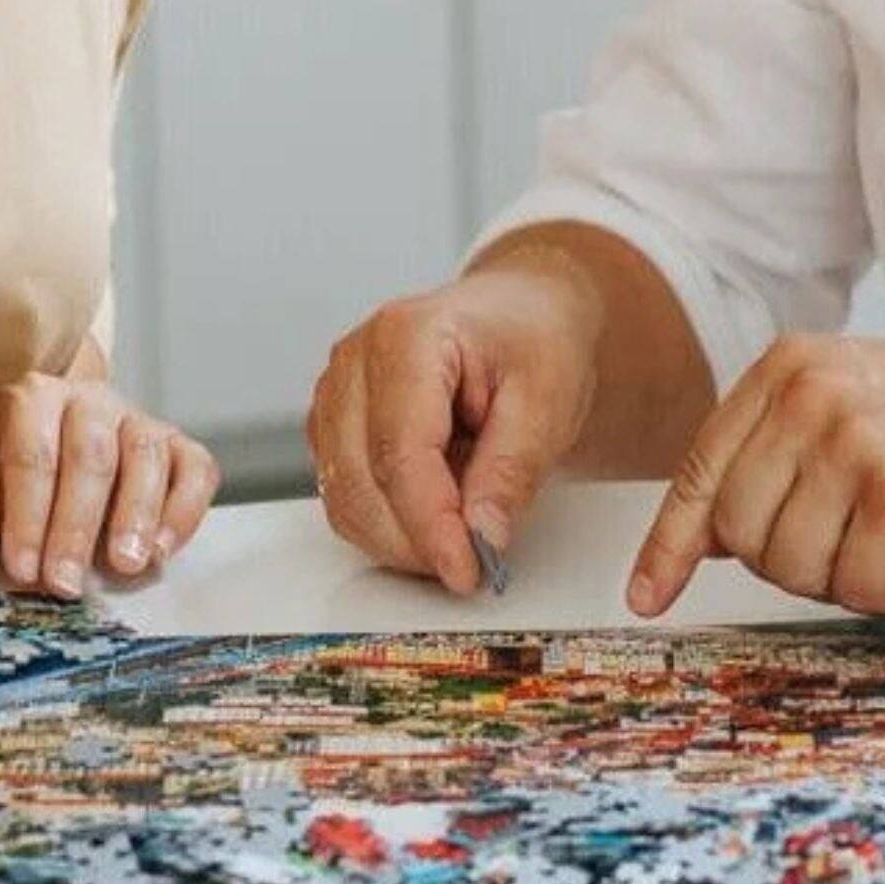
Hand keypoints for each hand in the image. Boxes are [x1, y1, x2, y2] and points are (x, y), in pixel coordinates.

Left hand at [0, 369, 217, 595]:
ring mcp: (137, 420)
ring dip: (138, 514)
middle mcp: (88, 401)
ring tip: (125, 565)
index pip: (31, 453)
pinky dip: (186, 508)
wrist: (41, 447)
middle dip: (77, 525)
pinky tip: (163, 549)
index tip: (22, 568)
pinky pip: (195, 467)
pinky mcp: (174, 446)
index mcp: (29, 401)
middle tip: (66, 581)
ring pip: (146, 454)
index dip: (27, 514)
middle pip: (92, 455)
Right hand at [307, 261, 601, 595]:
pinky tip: (439, 507)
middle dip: (416, 541)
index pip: (399, 452)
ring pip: (344, 499)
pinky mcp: (334, 426)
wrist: (521, 313)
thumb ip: (511, 470)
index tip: (466, 570)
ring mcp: (335, 393)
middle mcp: (353, 361)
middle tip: (476, 562)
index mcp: (405, 335)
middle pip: (359, 482)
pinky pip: (346, 497)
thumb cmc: (534, 338)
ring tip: (466, 522)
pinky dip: (390, 523)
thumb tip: (480, 536)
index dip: (430, 523)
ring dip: (401, 537)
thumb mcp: (550, 399)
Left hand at [625, 335, 884, 618]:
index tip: (648, 595)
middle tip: (862, 538)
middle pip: (741, 534)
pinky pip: (860, 590)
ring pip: (795, 571)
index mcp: (788, 368)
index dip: (671, 544)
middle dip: (795, 562)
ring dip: (852, 577)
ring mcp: (851, 443)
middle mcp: (809, 396)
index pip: (701, 470)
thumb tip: (701, 536)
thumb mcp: (851, 404)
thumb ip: (775, 452)